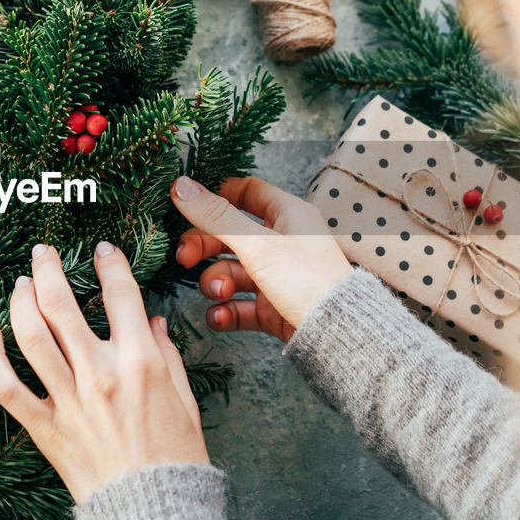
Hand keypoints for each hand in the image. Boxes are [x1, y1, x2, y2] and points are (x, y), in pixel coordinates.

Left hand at [0, 241, 208, 503]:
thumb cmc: (177, 457)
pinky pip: (7, 389)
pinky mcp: (45, 429)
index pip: (120, 295)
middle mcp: (100, 375)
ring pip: (30, 337)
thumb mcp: (184, 398)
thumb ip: (166, 354)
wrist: (154, 512)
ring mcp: (68, 402)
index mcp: (140, 363)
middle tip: (42, 252)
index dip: (110, 264)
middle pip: (61, 305)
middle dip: (48, 269)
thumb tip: (152, 320)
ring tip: (20, 284)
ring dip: (20, 303)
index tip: (102, 250)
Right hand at [172, 176, 352, 342]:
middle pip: (230, 235)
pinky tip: (221, 315)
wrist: (338, 334)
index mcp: (287, 215)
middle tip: (184, 258)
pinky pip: (238, 304)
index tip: (189, 206)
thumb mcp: (257, 244)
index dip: (217, 197)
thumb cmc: (308, 280)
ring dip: (215, 282)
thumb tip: (181, 185)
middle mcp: (282, 242)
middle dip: (204, 247)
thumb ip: (216, 216)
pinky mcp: (271, 307)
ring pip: (231, 272)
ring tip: (219, 292)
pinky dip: (226, 310)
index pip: (247, 192)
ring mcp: (276, 276)